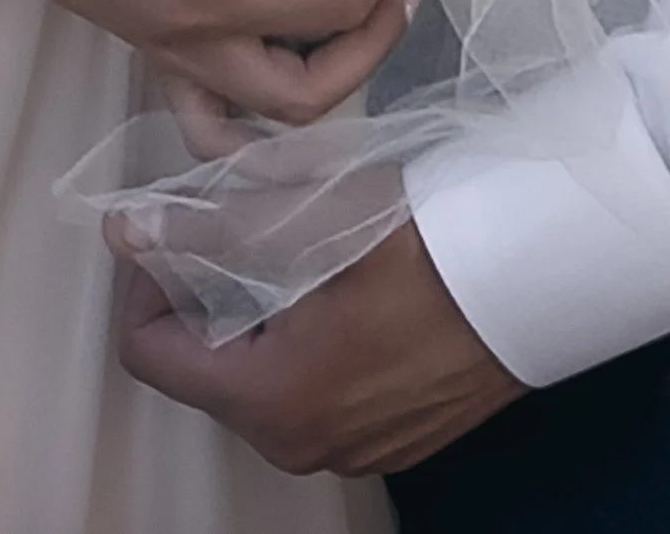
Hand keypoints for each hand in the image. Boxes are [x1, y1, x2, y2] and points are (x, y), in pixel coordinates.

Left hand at [109, 218, 525, 477]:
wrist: (545, 270)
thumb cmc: (428, 243)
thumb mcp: (307, 220)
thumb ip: (207, 228)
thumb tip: (124, 231)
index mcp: (271, 402)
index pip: (149, 351)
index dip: (151, 282)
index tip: (179, 230)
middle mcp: (305, 445)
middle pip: (207, 367)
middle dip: (211, 294)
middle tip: (248, 226)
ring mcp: (357, 449)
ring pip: (265, 377)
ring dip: (265, 314)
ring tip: (306, 249)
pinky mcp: (398, 437)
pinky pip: (322, 391)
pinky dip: (315, 341)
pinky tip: (353, 287)